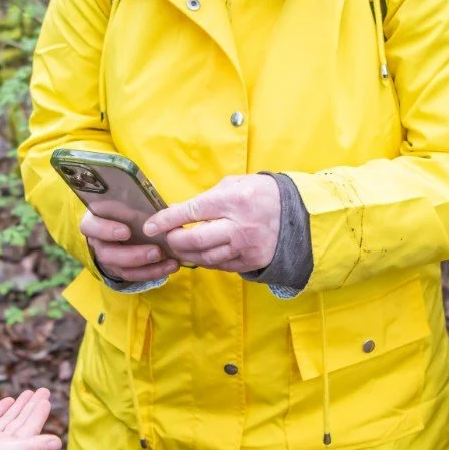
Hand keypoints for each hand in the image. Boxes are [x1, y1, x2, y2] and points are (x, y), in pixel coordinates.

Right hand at [0, 388, 60, 449]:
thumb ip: (32, 447)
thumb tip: (59, 442)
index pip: (29, 430)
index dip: (38, 415)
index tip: (46, 399)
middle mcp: (0, 446)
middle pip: (21, 423)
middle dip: (32, 407)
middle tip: (43, 389)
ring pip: (8, 420)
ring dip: (19, 406)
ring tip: (28, 392)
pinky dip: (0, 409)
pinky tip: (8, 400)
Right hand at [80, 211, 179, 283]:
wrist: (131, 222)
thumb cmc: (128, 206)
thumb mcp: (132, 200)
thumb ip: (142, 201)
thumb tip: (163, 202)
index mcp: (95, 220)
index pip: (90, 226)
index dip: (105, 230)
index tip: (126, 231)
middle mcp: (98, 241)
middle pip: (107, 254)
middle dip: (132, 255)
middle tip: (156, 251)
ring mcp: (109, 258)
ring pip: (121, 268)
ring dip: (145, 267)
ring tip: (167, 261)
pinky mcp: (121, 269)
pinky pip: (134, 276)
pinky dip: (153, 272)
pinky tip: (170, 266)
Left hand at [143, 174, 280, 272]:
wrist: (298, 213)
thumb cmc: (261, 193)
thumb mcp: (235, 184)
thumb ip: (206, 198)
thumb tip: (177, 211)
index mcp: (233, 200)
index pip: (192, 211)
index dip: (167, 220)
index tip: (149, 226)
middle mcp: (239, 226)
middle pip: (196, 239)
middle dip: (175, 240)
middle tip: (167, 238)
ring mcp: (246, 247)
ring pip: (205, 257)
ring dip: (186, 254)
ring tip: (179, 246)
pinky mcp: (251, 261)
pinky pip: (220, 265)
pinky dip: (205, 261)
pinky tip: (199, 254)